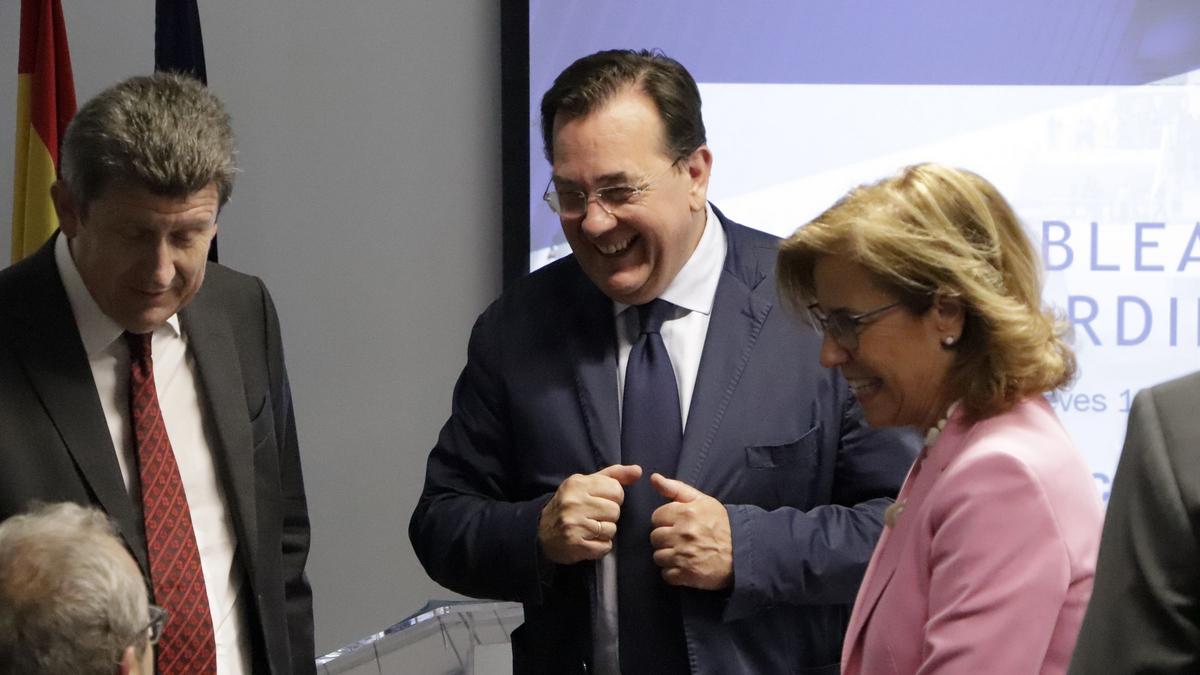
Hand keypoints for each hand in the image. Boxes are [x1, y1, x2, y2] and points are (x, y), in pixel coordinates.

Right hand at [538, 464, 641, 564]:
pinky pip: (605, 547)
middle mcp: (574, 502)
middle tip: (594, 517)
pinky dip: (600, 547)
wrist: (540, 531)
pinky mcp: (575, 545)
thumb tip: (638, 470)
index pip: (616, 489)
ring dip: (605, 532)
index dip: (614, 498)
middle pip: (615, 511)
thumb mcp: (587, 483)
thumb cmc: (569, 504)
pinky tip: (588, 541)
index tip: (602, 501)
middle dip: (609, 516)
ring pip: (612, 530)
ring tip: (590, 529)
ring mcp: (574, 524)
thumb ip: (614, 475)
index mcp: (578, 484)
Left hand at [649, 473, 732, 589]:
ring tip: (683, 554)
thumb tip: (654, 478)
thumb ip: (676, 488)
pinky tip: (685, 567)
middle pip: (655, 537)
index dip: (666, 521)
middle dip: (665, 538)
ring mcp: (683, 556)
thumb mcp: (703, 500)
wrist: (743, 554)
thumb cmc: (722, 525)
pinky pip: (666, 575)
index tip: (677, 525)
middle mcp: (682, 534)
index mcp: (686, 513)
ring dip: (668, 556)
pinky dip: (673, 573)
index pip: (656, 517)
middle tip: (680, 540)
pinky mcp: (686, 575)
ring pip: (658, 557)